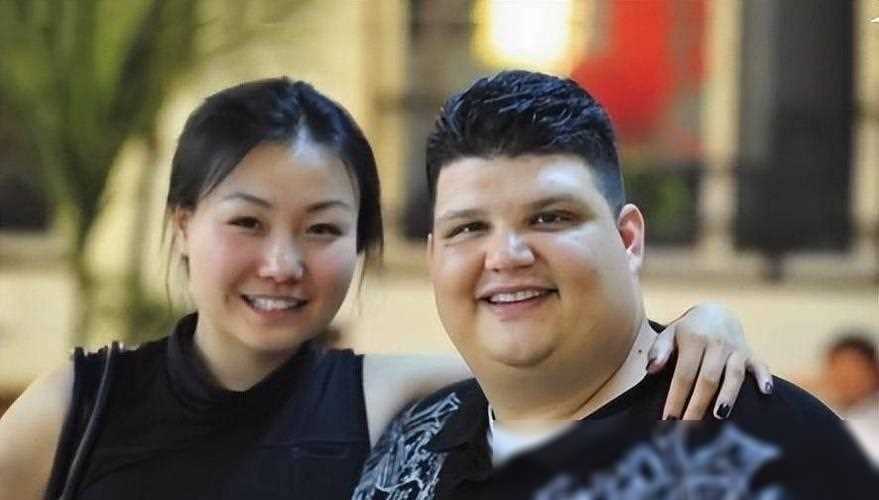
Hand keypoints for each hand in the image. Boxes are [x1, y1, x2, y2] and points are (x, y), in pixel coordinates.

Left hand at [647, 302, 772, 419]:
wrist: (715, 312)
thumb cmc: (686, 331)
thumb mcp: (668, 334)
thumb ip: (659, 351)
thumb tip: (651, 369)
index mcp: (694, 339)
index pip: (684, 374)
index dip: (676, 397)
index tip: (668, 419)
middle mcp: (716, 343)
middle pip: (708, 379)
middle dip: (698, 405)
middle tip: (688, 429)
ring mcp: (736, 348)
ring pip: (734, 374)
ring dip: (728, 395)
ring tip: (720, 416)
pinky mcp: (751, 353)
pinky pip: (760, 365)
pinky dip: (764, 377)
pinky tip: (766, 392)